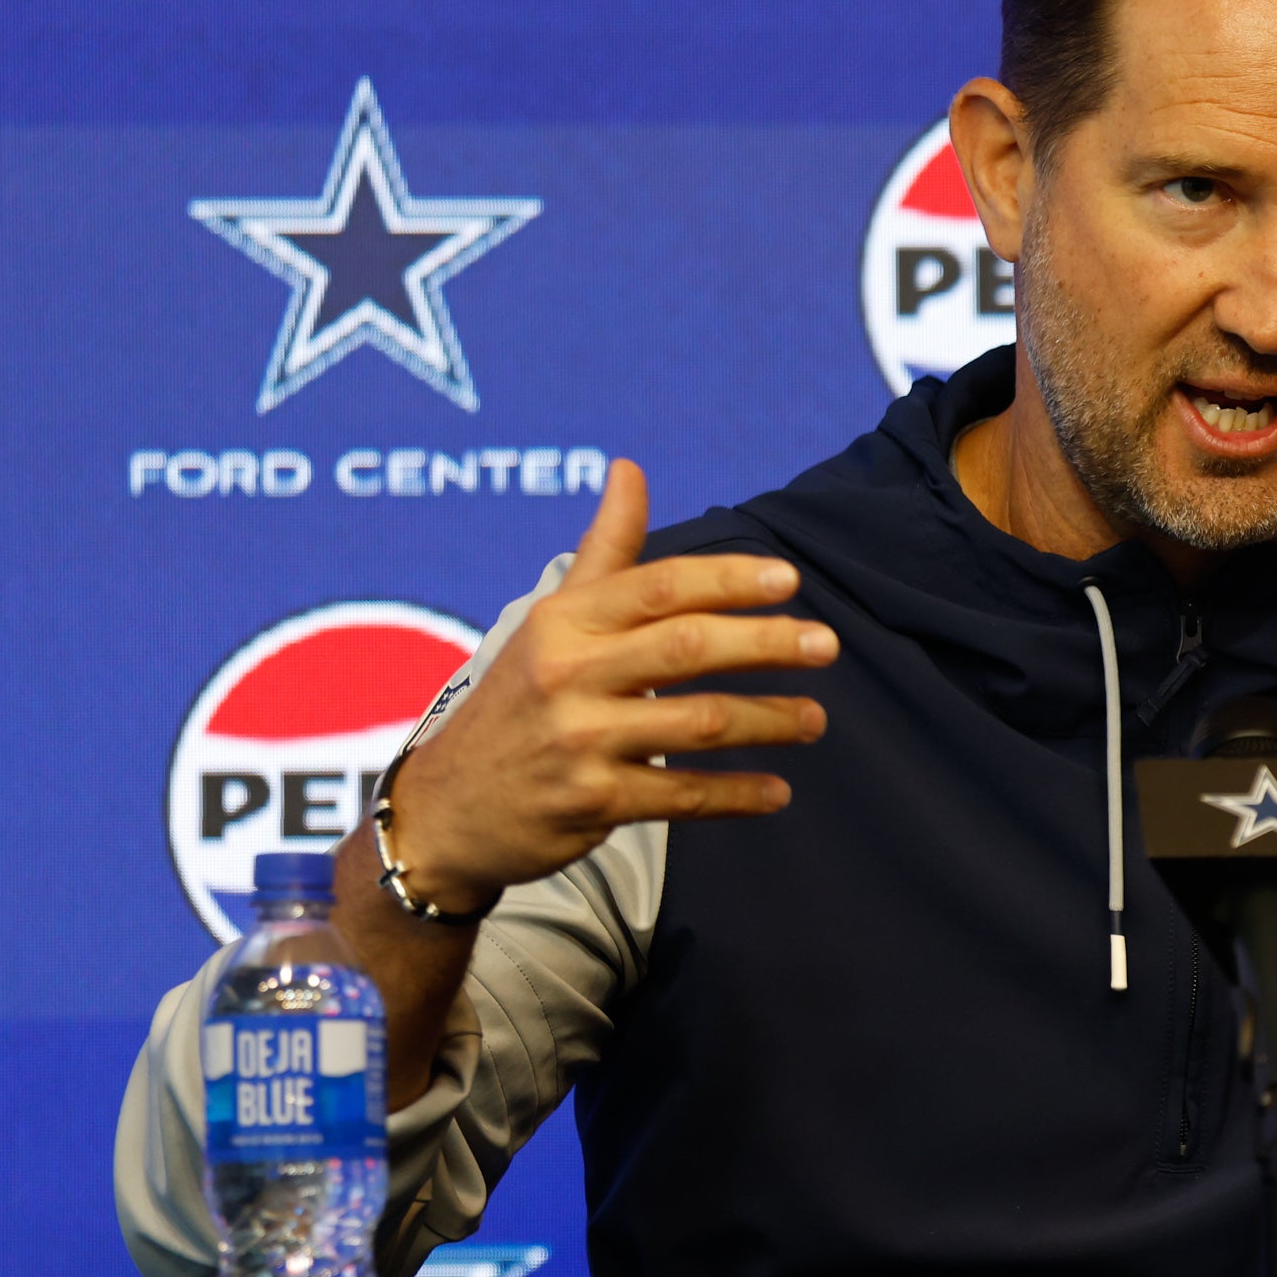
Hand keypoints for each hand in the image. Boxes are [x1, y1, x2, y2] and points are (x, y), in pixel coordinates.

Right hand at [383, 462, 834, 909]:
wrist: (449, 809)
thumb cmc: (519, 698)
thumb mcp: (551, 619)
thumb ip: (604, 549)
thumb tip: (630, 467)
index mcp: (565, 621)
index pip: (659, 587)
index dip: (727, 579)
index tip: (788, 580)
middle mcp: (569, 675)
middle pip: (687, 648)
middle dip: (766, 644)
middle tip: (826, 643)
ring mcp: (580, 742)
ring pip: (697, 723)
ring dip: (768, 721)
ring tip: (815, 719)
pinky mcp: (592, 803)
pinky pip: (682, 796)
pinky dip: (736, 794)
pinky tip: (778, 790)